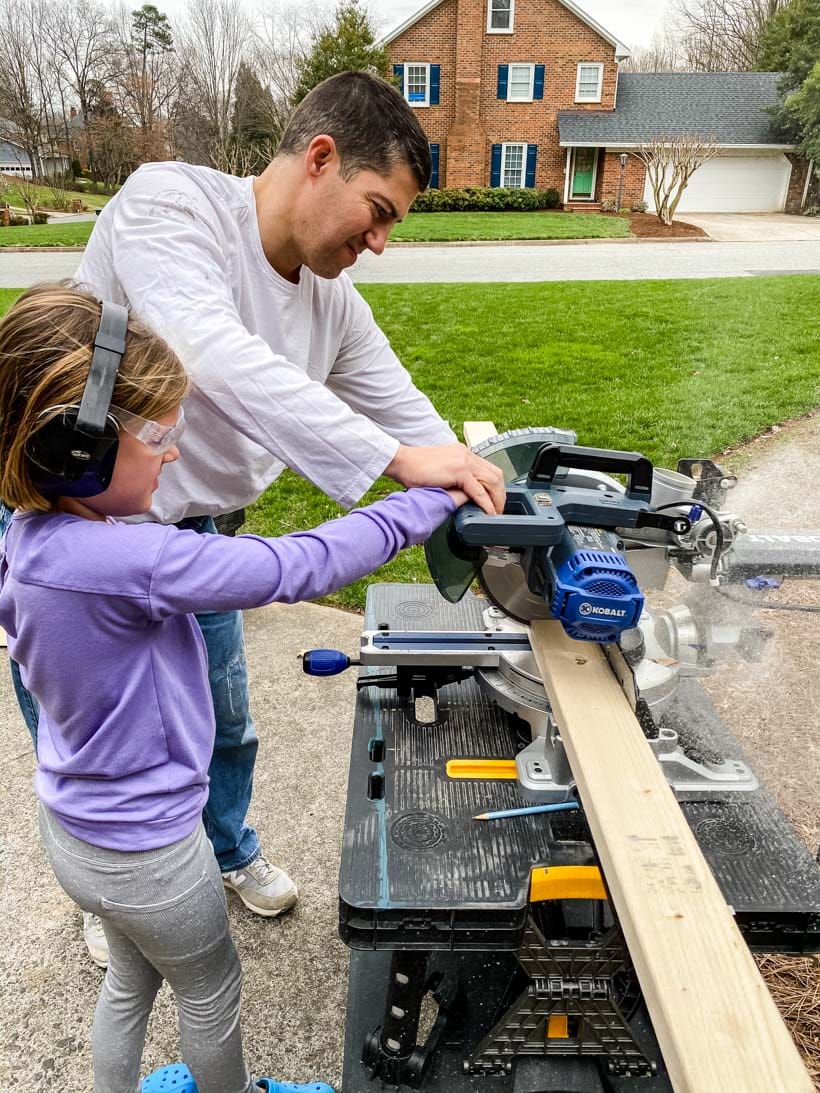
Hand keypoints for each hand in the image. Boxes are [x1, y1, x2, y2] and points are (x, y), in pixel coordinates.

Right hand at [385, 443, 505, 514]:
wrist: (401, 461)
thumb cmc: (414, 468)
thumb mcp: (440, 471)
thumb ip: (454, 479)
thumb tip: (463, 495)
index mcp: (463, 453)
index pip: (488, 469)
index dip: (495, 486)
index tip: (495, 500)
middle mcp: (466, 454)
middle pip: (495, 474)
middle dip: (500, 494)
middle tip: (499, 509)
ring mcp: (464, 461)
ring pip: (492, 481)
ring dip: (497, 500)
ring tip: (496, 513)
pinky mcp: (459, 470)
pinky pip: (479, 490)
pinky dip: (486, 503)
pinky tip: (488, 512)